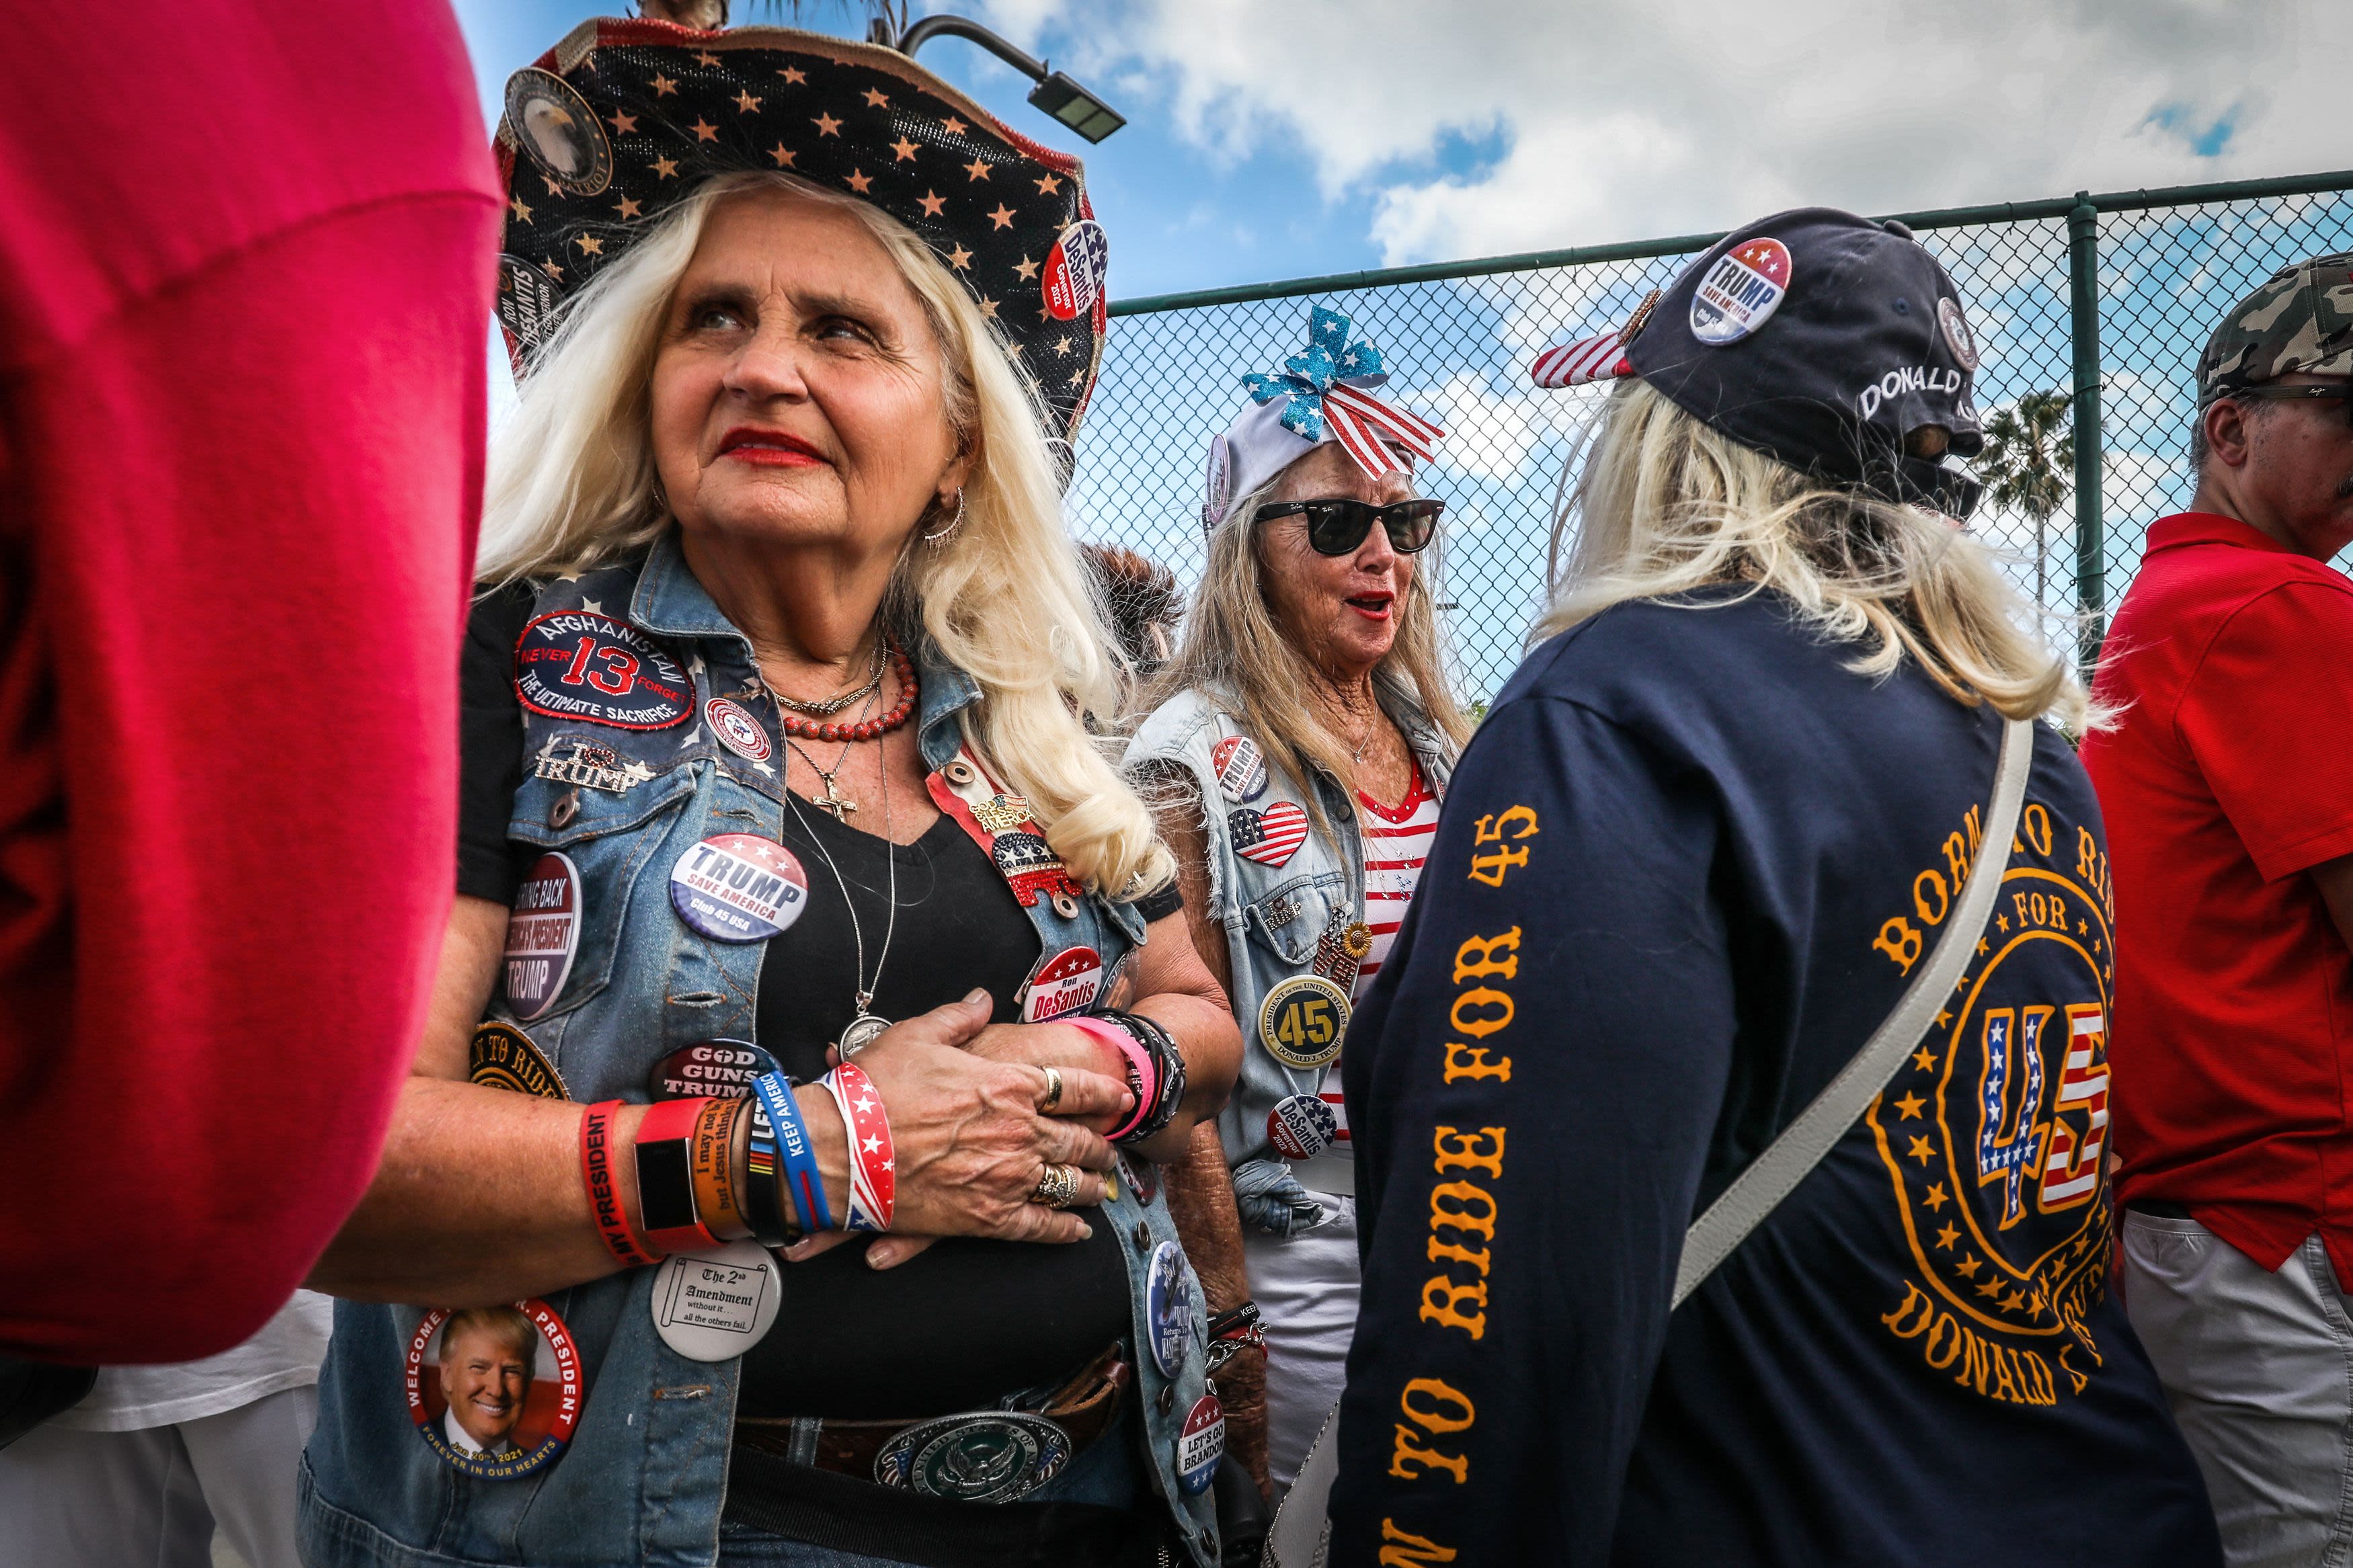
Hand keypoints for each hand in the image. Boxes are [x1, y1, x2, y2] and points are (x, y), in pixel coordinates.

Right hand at [784, 993, 1129, 1265]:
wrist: (841, 1149)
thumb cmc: (877, 1089)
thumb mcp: (917, 1035)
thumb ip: (958, 1017)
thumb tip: (981, 999)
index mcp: (1010, 1085)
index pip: (1075, 1088)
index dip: (1104, 1092)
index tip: (1123, 1098)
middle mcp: (1019, 1132)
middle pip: (1079, 1139)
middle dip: (1100, 1145)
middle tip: (1112, 1150)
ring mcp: (1007, 1178)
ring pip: (1068, 1184)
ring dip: (1091, 1186)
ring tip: (1103, 1189)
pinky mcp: (986, 1218)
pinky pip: (1039, 1227)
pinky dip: (1064, 1230)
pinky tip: (1077, 1231)